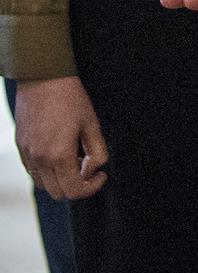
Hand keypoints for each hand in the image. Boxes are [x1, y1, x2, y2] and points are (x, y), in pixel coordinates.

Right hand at [15, 76, 108, 199]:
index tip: (101, 174)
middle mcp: (39, 160)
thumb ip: (97, 151)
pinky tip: (60, 153)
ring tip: (75, 157)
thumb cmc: (71, 98)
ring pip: (44, 185)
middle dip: (78, 185)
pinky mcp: (20, 148)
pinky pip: (33, 172)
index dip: (92, 187)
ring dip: (61, 179)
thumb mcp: (92, 123)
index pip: (74, 191)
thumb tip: (94, 169)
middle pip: (59, 193)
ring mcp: (27, 155)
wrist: (43, 79)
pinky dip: (48, 172)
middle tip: (89, 164)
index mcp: (59, 155)